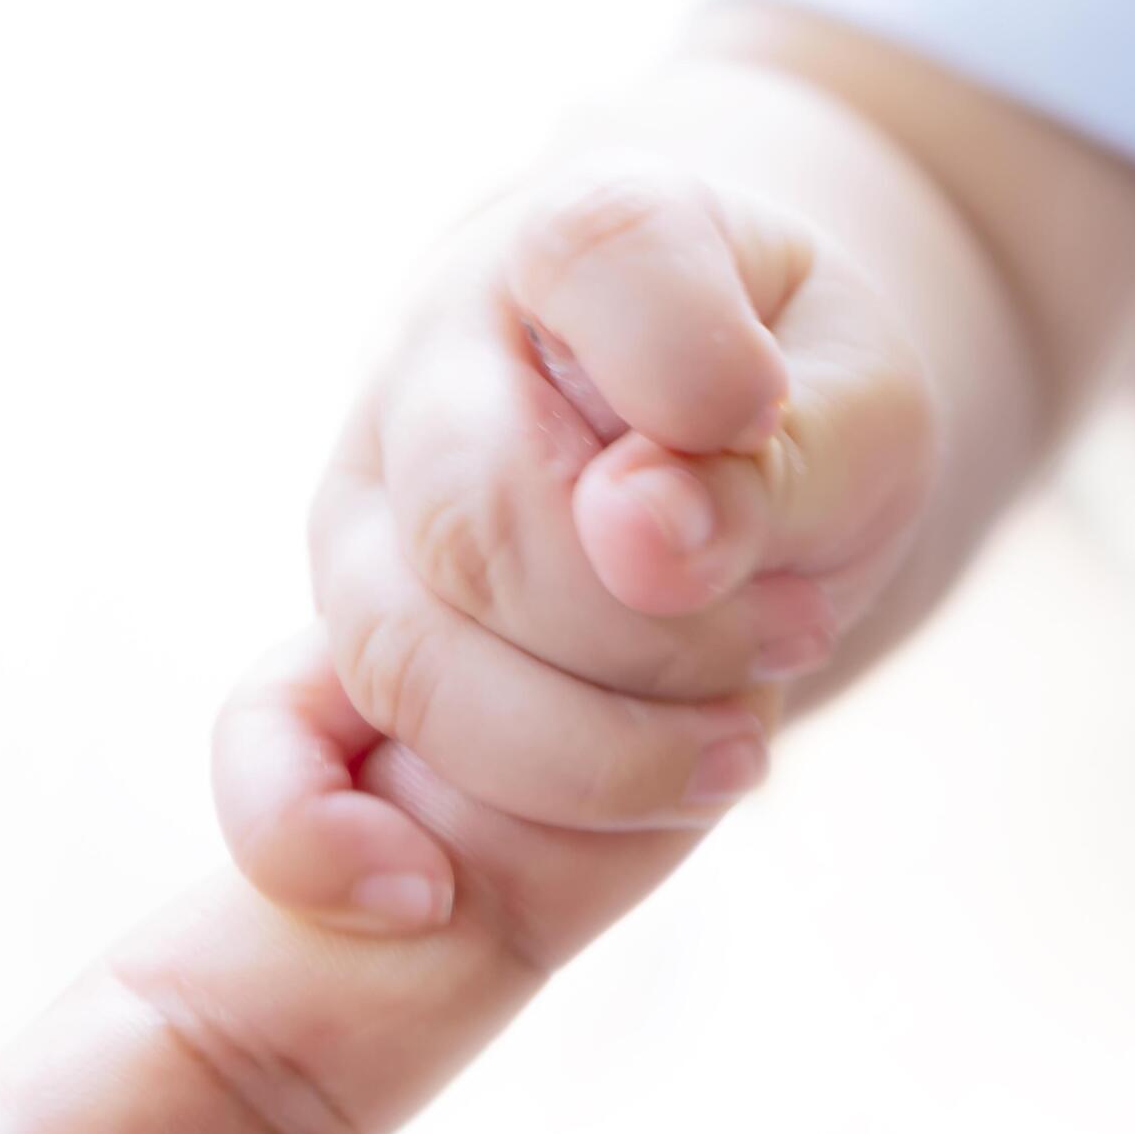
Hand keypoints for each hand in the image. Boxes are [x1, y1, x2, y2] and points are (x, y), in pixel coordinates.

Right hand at [222, 124, 937, 934]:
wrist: (728, 443)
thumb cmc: (801, 407)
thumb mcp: (861, 406)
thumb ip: (779, 458)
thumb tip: (642, 538)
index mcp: (585, 240)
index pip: (604, 257)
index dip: (699, 377)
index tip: (767, 424)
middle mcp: (436, 357)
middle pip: (491, 525)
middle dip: (664, 633)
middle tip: (792, 631)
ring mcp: (370, 504)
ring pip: (412, 658)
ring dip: (596, 750)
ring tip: (738, 742)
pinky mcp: (345, 637)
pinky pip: (274, 745)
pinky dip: (325, 833)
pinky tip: (422, 893)